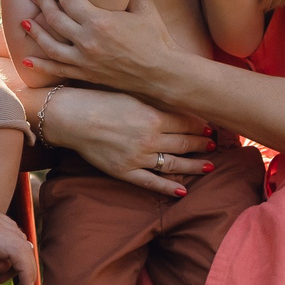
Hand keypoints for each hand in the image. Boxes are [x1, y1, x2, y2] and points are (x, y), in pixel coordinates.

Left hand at [23, 0, 182, 102]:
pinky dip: (41, 64)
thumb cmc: (157, 39)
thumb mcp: (144, 8)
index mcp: (100, 21)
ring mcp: (85, 60)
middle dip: (42, 3)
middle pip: (55, 18)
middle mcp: (87, 40)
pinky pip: (58, 69)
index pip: (70, 0)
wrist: (162, 73)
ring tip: (23, 21)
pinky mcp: (86, 74)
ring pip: (50, 44)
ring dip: (34, 31)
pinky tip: (27, 59)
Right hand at [35, 86, 216, 195]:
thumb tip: (178, 103)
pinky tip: (183, 190)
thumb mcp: (132, 94)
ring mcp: (138, 157)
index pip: (187, 122)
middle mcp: (149, 138)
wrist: (71, 116)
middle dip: (201, 143)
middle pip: (184, 143)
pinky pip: (151, 182)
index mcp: (152, 116)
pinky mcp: (125, 171)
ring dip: (194, 165)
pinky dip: (168, 188)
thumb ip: (155, 102)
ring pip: (174, 164)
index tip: (210, 125)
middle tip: (213, 144)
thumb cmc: (100, 100)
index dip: (201, 125)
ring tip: (208, 166)